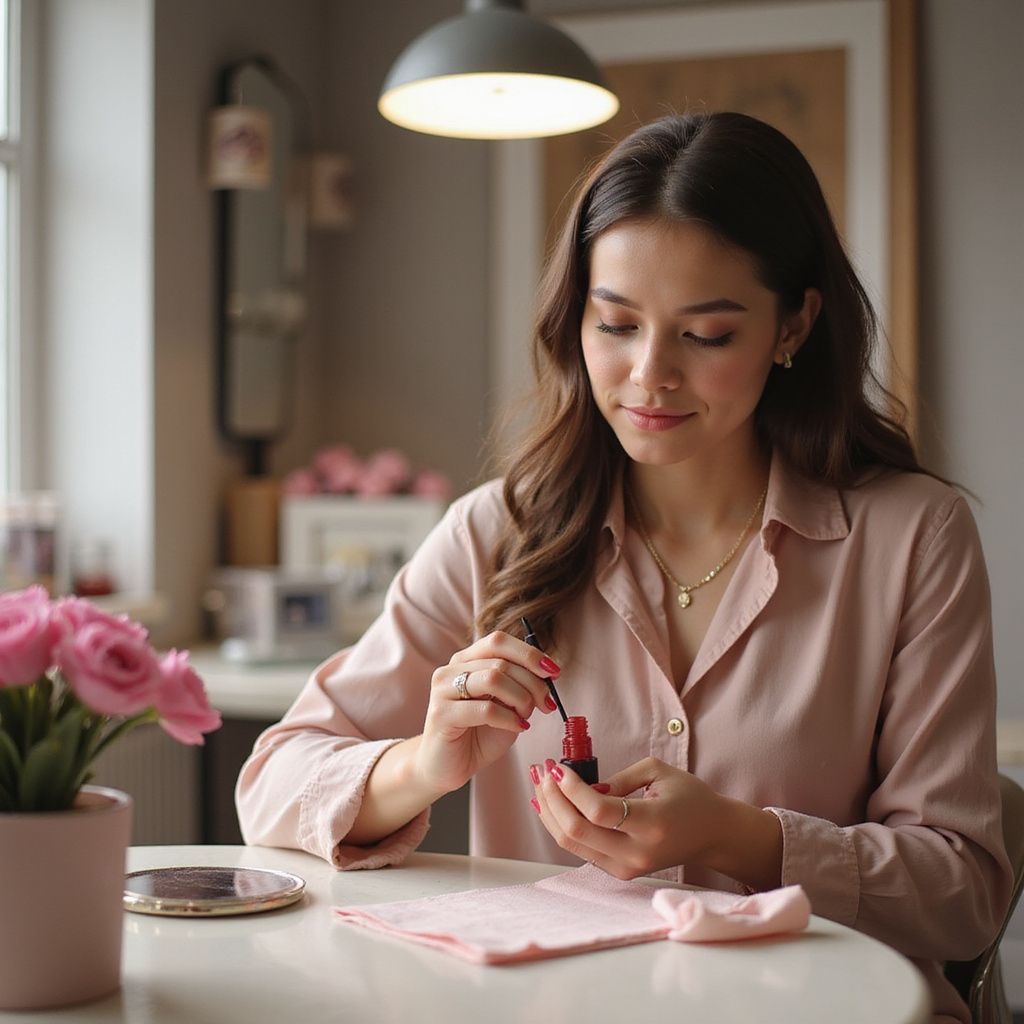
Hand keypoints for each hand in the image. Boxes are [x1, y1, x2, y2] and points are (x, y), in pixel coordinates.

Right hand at [414, 630, 559, 795]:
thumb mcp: (506, 704)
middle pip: (500, 661)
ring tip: (527, 716)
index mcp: (466, 660)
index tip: (553, 671)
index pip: (498, 641)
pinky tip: (517, 727)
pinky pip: (485, 709)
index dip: (529, 653)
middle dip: (532, 682)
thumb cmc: (478, 734)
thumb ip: (520, 684)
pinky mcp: (441, 715)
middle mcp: (451, 669)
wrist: (447, 767)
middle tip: (546, 703)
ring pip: (492, 679)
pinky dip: (509, 718)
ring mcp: (442, 690)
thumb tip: (548, 670)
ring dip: (521, 697)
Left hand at [529, 756, 781, 886]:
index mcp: (652, 823)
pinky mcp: (620, 873)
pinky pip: (582, 850)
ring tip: (539, 784)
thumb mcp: (658, 772)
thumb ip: (618, 779)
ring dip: (549, 813)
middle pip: (577, 832)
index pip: (599, 812)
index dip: (571, 789)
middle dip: (551, 799)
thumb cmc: (689, 797)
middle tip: (541, 772)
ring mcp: (627, 868)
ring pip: (572, 844)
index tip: (557, 767)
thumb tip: (583, 788)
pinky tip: (551, 806)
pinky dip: (561, 827)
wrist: (712, 835)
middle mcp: (637, 852)